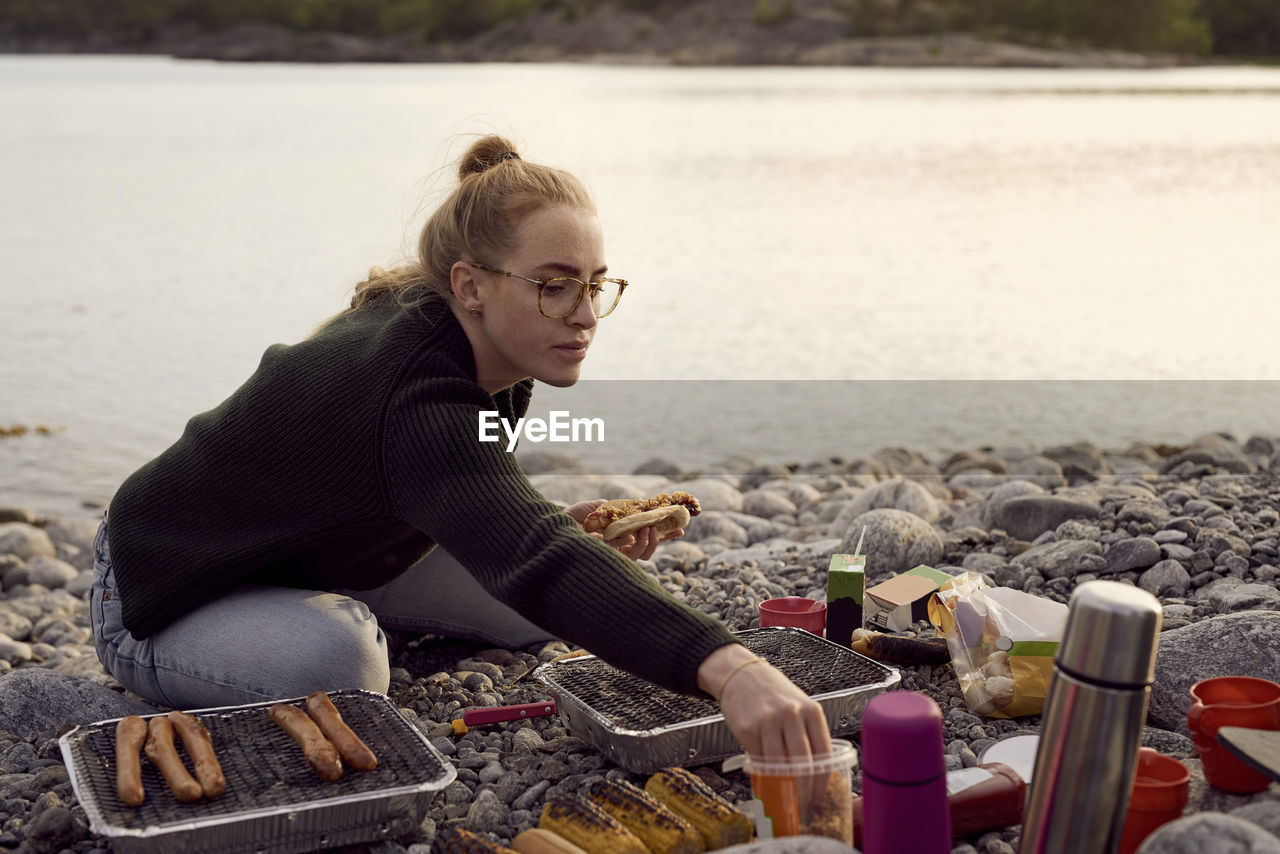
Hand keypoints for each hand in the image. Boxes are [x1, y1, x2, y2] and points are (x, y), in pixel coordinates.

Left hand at [564, 500, 682, 560]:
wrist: (553, 526)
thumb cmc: (572, 517)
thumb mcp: (598, 508)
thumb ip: (616, 509)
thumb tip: (635, 510)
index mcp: (620, 535)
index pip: (646, 536)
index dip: (664, 534)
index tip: (681, 527)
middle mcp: (619, 548)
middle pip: (648, 549)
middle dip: (664, 539)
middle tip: (673, 527)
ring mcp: (614, 555)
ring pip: (642, 555)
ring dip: (651, 542)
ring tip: (650, 529)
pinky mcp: (608, 560)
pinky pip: (629, 556)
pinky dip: (636, 544)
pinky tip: (636, 533)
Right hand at [699, 644, 832, 813]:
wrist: (741, 674)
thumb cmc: (773, 693)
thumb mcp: (799, 706)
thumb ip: (807, 735)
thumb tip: (813, 773)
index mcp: (811, 711)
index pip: (823, 753)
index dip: (822, 780)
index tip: (819, 796)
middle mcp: (791, 714)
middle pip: (803, 763)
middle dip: (804, 790)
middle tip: (803, 804)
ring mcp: (768, 721)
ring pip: (779, 765)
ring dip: (782, 787)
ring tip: (784, 797)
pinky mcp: (747, 728)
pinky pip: (758, 760)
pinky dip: (762, 775)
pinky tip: (766, 780)